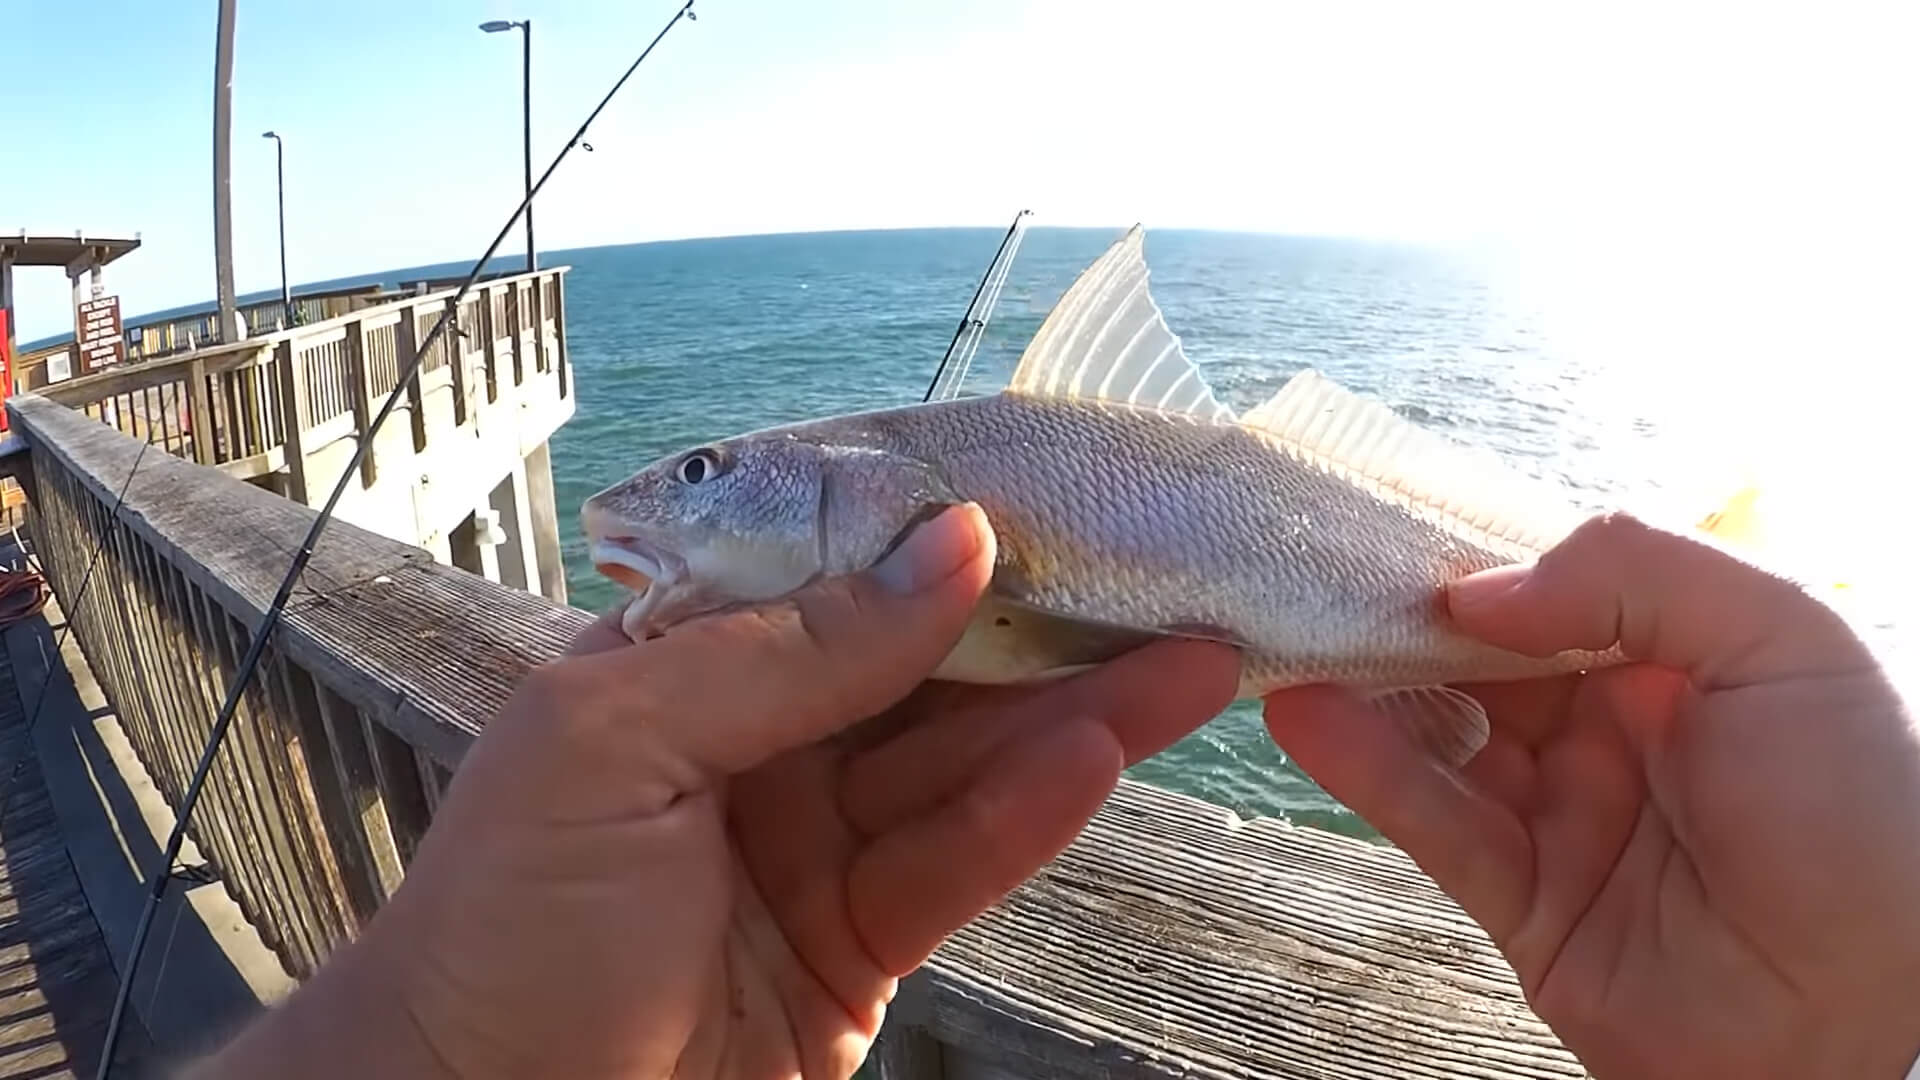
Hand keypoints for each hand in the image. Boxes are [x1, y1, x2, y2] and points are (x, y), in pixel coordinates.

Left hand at [191, 503, 1238, 1078]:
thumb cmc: (505, 923)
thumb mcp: (616, 744)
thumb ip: (789, 647)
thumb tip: (949, 546)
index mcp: (681, 671)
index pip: (836, 580)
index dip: (944, 540)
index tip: (1054, 498)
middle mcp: (755, 748)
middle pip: (923, 669)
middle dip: (1041, 623)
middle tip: (1164, 574)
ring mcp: (812, 850)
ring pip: (962, 763)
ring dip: (1074, 712)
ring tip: (1189, 659)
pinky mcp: (859, 951)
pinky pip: (956, 864)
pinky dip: (1027, 813)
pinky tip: (1100, 756)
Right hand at [1264, 513, 1919, 1078]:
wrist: (1872, 1019)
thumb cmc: (1862, 819)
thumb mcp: (1785, 645)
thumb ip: (1638, 575)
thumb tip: (1484, 591)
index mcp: (1677, 657)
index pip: (1552, 587)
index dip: (1474, 558)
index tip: (1392, 526)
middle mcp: (1611, 727)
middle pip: (1479, 657)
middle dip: (1398, 616)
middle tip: (1312, 572)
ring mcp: (1563, 813)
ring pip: (1440, 734)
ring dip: (1364, 687)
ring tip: (1288, 637)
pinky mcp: (1522, 899)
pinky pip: (1433, 823)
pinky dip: (1364, 769)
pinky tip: (1308, 718)